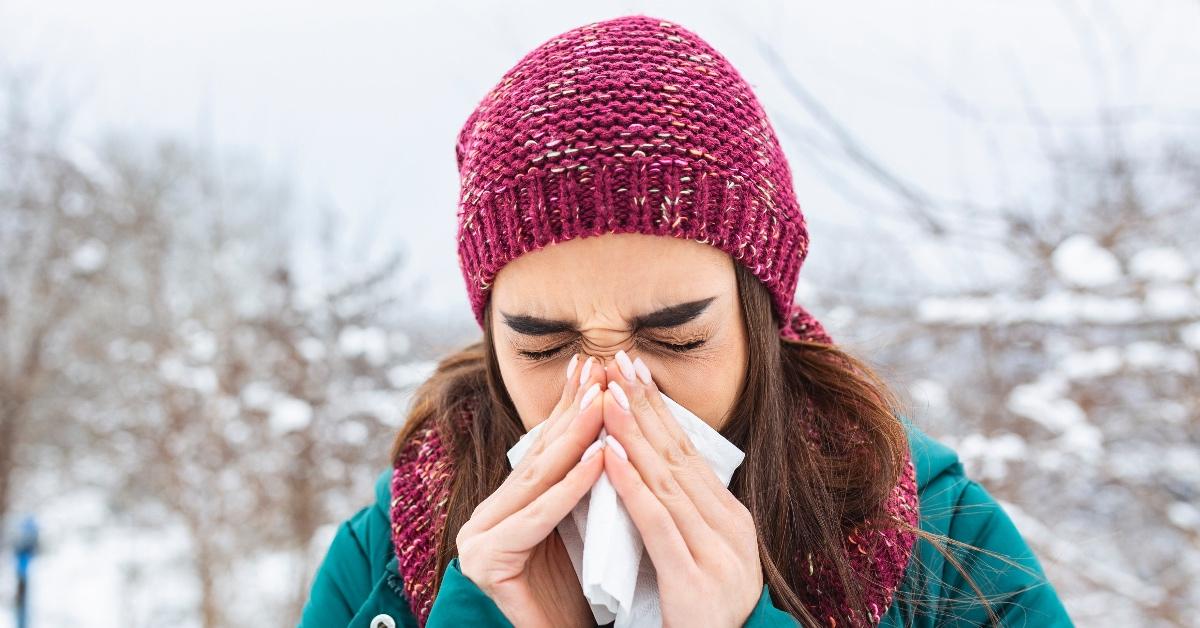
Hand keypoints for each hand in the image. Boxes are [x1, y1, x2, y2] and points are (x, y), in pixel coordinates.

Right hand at [456, 353, 606, 627]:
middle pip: (540, 458)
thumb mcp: (587, 523)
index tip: (594, 366)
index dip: (569, 406)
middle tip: (599, 369)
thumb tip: (610, 417)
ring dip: (575, 438)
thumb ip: (583, 480)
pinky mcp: (486, 563)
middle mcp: (484, 519)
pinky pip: (537, 519)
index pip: (543, 449)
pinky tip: (599, 459)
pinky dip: (571, 487)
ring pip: (537, 481)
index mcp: (504, 507)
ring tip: (603, 402)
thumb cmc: (588, 592)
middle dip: (573, 412)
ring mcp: (478, 542)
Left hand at [598, 351, 762, 627]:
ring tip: (609, 396)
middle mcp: (732, 529)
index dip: (661, 410)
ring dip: (634, 434)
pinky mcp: (695, 579)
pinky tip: (609, 456)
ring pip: (667, 481)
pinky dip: (632, 485)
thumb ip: (682, 516)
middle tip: (620, 362)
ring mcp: (717, 553)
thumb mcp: (699, 556)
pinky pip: (657, 522)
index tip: (635, 371)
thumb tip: (651, 466)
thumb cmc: (699, 617)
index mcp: (733, 520)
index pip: (690, 453)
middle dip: (647, 406)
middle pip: (680, 456)